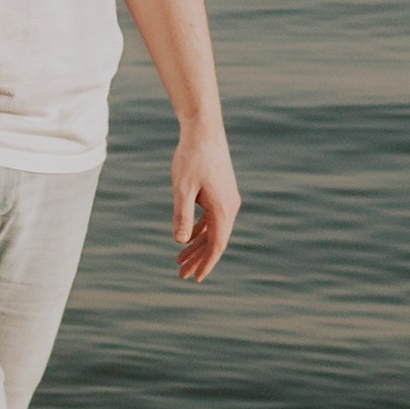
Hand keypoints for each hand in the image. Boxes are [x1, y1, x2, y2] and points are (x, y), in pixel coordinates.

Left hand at [170, 121, 240, 282]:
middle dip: (198, 259)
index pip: (217, 245)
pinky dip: (200, 230)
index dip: (206, 264)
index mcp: (223, 209)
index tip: (195, 279)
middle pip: (215, 241)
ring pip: (213, 231)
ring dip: (197, 246)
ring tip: (179, 260)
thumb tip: (181, 241)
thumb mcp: (182, 188)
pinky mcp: (221, 192)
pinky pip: (211, 219)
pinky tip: (187, 239)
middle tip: (182, 275)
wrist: (204, 129)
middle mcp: (230, 207)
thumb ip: (181, 215)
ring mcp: (227, 199)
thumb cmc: (191, 157)